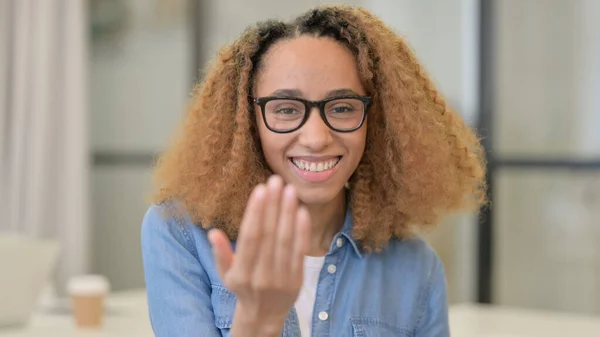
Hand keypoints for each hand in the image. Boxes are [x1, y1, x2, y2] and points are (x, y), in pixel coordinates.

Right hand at [208, 175, 310, 336]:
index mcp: (241, 273)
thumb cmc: (243, 288)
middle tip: (276, 180)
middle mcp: (261, 276)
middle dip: (273, 205)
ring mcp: (281, 278)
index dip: (255, 212)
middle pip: (269, 235)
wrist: (265, 316)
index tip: (260, 190)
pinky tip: (301, 211)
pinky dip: (302, 231)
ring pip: (286, 240)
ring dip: (288, 213)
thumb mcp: (226, 274)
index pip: (250, 237)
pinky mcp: (297, 279)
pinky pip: (300, 251)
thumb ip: (220, 253)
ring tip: (289, 190)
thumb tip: (213, 232)